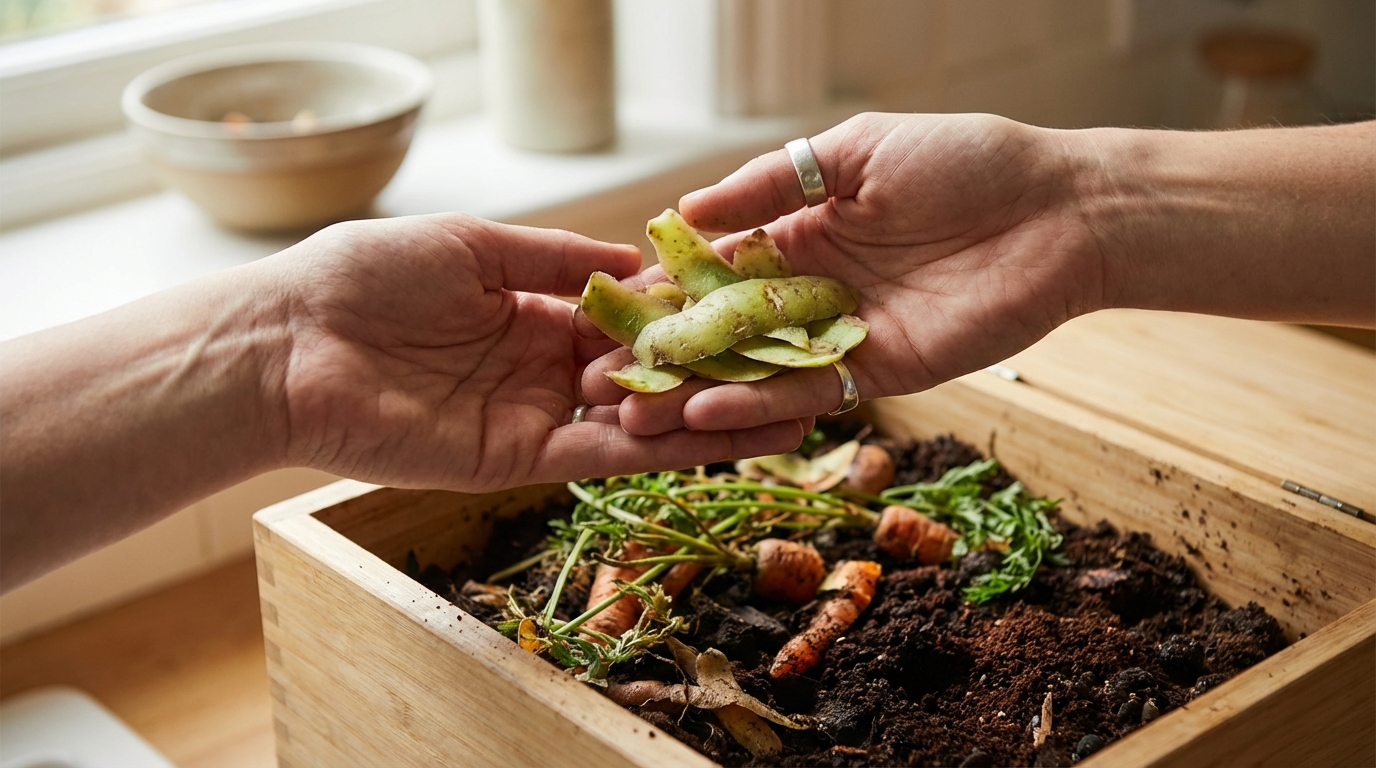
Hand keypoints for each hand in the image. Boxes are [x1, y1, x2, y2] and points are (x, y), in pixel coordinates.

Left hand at [272, 214, 809, 490]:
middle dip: (710, 376)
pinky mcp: (517, 461)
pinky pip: (601, 457)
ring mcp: (533, 418)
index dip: (684, 317)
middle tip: (787, 372)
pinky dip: (658, 450)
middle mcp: (542, 370)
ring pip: (636, 423)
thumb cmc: (364, 277)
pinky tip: (717, 438)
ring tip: (779, 415)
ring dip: (702, 420)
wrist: (289, 345)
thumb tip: (634, 258)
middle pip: (643, 376)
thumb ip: (555, 260)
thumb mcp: (472, 246)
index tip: (747, 310)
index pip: (627, 320)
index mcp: (532, 314)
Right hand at [583, 112, 1105, 432]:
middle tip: (600, 382)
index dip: (663, 294)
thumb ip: (773, 181)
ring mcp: (842, 335)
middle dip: (665, 357)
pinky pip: (808, 393)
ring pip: (755, 372)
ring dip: (695, 393)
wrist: (1059, 210)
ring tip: (635, 412)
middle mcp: (812, 289)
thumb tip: (688, 211)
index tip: (606, 315)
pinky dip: (758, 404)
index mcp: (800, 232)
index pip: (716, 271)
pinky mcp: (879, 372)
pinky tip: (705, 409)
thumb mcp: (856, 152)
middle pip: (725, 331)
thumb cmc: (965, 161)